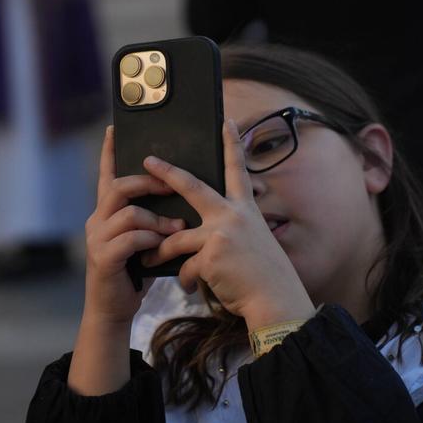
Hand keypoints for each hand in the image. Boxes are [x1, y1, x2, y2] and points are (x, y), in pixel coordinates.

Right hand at [82, 125, 185, 325]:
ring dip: (157, 219)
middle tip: (173, 185)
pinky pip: (130, 238)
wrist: (114, 310)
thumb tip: (182, 195)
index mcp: (107, 213)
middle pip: (119, 186)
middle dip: (149, 182)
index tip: (115, 128)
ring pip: (129, 212)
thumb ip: (154, 218)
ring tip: (178, 229)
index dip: (109, 152)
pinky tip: (161, 248)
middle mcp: (97, 220)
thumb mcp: (146, 240)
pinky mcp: (103, 257)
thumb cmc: (135, 273)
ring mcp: (97, 238)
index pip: (107, 175)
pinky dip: (151, 240)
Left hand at [141, 120, 314, 330]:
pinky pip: (184, 266)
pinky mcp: (210, 256)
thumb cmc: (265, 277)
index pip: (237, 171)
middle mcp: (233, 215)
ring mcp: (221, 233)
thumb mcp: (255, 243)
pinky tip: (188, 288)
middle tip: (148, 160)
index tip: (227, 121)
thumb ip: (232, 231)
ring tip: (147, 259)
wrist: (275, 300)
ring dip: (157, 250)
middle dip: (167, 172)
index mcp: (246, 210)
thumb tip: (207, 234)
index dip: (232, 145)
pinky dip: (183, 279)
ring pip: (175, 237)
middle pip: (193, 187)